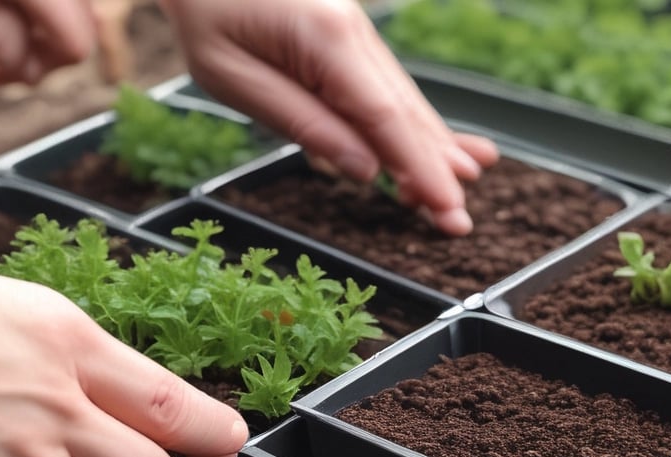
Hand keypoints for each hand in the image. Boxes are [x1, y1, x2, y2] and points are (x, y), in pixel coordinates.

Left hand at [158, 0, 499, 235]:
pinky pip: (384, 88)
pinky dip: (410, 122)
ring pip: (401, 99)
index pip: (384, 118)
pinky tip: (439, 143)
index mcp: (325, 39)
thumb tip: (363, 169)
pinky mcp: (346, 37)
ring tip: (465, 183)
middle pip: (404, 111)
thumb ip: (302, 123)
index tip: (445, 206)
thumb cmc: (204, 12)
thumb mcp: (232, 77)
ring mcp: (354, 31)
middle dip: (435, 169)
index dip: (418, 168)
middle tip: (459, 221)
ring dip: (432, 146)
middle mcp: (352, 32)